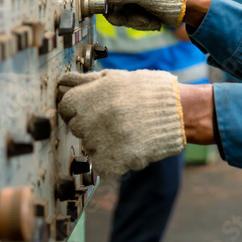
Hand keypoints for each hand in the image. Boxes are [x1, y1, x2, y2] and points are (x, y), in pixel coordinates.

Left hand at [58, 70, 185, 175]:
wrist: (178, 112)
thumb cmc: (147, 92)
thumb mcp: (116, 78)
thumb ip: (86, 81)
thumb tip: (63, 81)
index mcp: (89, 97)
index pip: (65, 106)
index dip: (79, 106)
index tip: (93, 107)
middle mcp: (90, 120)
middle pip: (77, 126)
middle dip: (91, 122)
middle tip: (114, 118)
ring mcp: (100, 143)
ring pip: (89, 145)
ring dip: (102, 140)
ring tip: (125, 130)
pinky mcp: (111, 162)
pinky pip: (100, 162)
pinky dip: (111, 157)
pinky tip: (127, 144)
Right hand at [99, 0, 185, 29]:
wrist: (190, 5)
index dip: (109, 7)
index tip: (119, 16)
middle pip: (114, 7)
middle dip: (128, 18)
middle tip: (142, 20)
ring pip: (124, 16)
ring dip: (137, 22)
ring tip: (151, 21)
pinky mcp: (143, 7)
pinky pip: (134, 20)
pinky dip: (143, 24)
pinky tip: (154, 22)